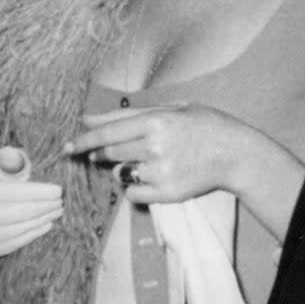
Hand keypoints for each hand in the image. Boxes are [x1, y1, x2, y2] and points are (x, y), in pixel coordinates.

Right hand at [0, 147, 63, 257]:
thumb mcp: (5, 157)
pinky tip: (45, 225)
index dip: (28, 193)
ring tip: (55, 213)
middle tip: (59, 203)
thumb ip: (17, 159)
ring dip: (33, 224)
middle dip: (34, 209)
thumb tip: (39, 162)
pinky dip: (26, 238)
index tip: (57, 190)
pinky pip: (2, 247)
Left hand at [65, 104, 255, 204]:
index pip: (108, 132)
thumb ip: (126, 114)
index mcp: (157, 120)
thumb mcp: (170, 109)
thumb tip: (88, 118)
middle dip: (101, 153)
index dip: (83, 140)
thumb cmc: (203, 127)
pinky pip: (132, 194)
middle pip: (110, 153)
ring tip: (146, 161)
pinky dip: (135, 187)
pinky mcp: (167, 194)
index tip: (67, 147)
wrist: (237, 155)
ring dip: (122, 168)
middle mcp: (156, 146)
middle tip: (103, 153)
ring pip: (119, 173)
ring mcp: (161, 172)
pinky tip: (152, 178)